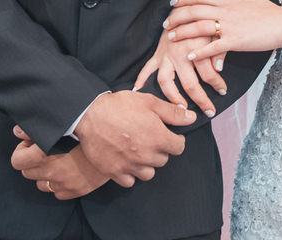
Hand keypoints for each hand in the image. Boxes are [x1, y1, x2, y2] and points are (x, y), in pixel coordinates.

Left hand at [11, 126, 108, 199]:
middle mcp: (52, 173)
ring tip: (56, 160)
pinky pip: (58, 192)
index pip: (17, 161)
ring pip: (41, 185)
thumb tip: (17, 131)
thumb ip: (37, 129)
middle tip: (44, 150)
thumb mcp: (61, 126)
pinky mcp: (76, 191)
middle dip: (32, 161)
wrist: (115, 144)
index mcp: (45, 156)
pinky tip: (68, 170)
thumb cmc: (87, 131)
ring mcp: (64, 185)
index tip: (30, 144)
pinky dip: (59, 183)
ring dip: (44, 174)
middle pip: (27, 173)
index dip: (21, 151)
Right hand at [73, 90, 193, 186]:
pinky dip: (130, 174)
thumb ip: (172, 112)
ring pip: (149, 173)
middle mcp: (147, 155)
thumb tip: (192, 118)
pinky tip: (127, 161)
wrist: (89, 115)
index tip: (169, 134)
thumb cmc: (120, 105)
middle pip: (164, 160)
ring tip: (139, 152)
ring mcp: (131, 166)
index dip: (176, 139)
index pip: (179, 147)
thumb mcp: (149, 102)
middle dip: (160, 150)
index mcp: (158, 138)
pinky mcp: (115, 172)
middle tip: (149, 139)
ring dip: (147, 164)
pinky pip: (130, 181)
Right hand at [133, 23, 226, 117]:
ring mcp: (166, 55)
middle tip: (210, 111)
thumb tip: (219, 69)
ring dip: (174, 98)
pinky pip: (147, 68)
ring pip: (166, 82)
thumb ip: (218, 50)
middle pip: (190, 84)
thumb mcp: (214, 32)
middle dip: (201, 100)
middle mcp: (179, 54)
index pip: (209, 74)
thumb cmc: (201, 20)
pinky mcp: (157, 54)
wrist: (183, 7)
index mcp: (195, 47)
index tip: (223, 91)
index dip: (218, 85)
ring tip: (182, 109)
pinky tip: (138, 90)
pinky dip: (141, 79)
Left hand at [163, 0, 281, 61]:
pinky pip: (213, 46)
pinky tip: (190, 56)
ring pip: (198, 27)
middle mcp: (225, 10)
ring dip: (182, 33)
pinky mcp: (235, 41)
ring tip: (171, 39)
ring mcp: (229, 26)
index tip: (172, 4)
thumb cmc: (269, 12)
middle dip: (176, 17)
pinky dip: (199, 51)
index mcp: (227, 0)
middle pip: (194, 11)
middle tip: (165, 24)